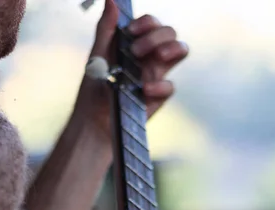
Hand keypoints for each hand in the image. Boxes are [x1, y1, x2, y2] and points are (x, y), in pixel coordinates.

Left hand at [72, 0, 187, 139]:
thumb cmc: (95, 88)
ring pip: (180, 51)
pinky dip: (160, 86)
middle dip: (156, 36)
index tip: (132, 31)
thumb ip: (106, 28)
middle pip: (170, 33)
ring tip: (157, 57)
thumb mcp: (97, 56)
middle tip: (136, 51)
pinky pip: (171, 86)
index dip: (148, 22)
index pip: (153, 23)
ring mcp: (157, 75)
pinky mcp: (159, 97)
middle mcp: (150, 56)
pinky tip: (144, 90)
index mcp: (136, 43)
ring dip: (172, 48)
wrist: (94, 120)